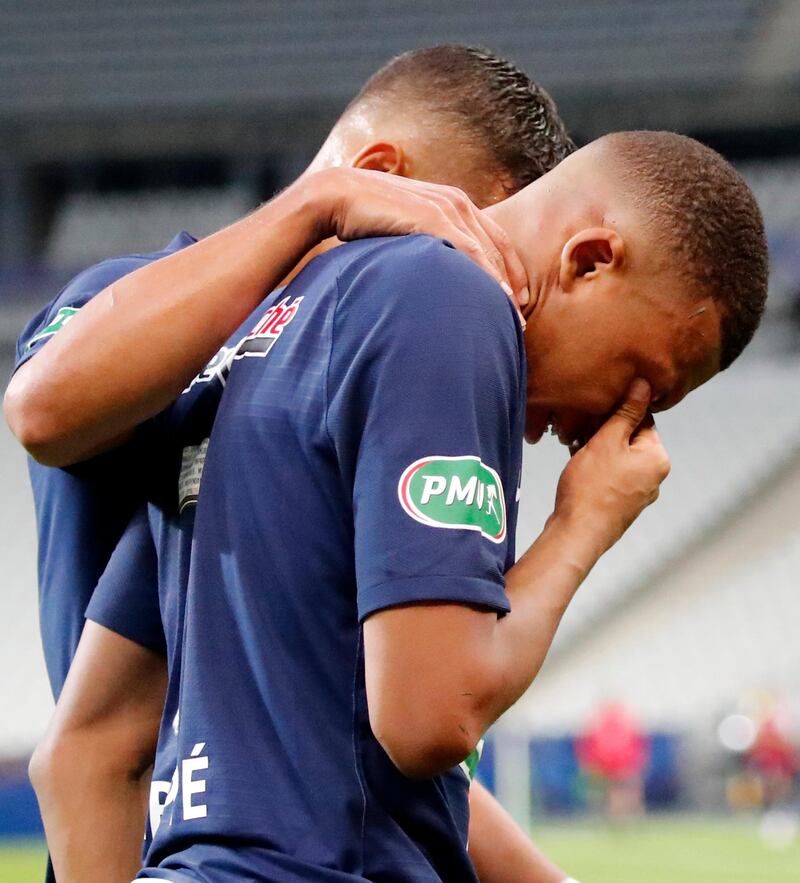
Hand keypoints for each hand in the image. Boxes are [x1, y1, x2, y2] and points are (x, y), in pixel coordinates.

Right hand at [302, 167, 529, 318]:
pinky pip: (468, 250)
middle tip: (520, 320)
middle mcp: (457, 202)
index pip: (494, 240)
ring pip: (487, 252)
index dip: (510, 270)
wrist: (339, 195)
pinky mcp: (433, 217)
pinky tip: (497, 297)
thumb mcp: (406, 229)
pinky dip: (486, 274)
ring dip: (503, 287)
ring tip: (512, 318)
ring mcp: (446, 208)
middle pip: (498, 248)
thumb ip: (425, 244)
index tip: (518, 301)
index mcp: (454, 203)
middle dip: (512, 285)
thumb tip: (429, 273)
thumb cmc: (367, 217)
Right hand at [551, 379, 669, 551]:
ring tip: (573, 445)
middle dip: (604, 431)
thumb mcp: (607, 441)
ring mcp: (638, 493)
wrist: (577, 533)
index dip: (616, 411)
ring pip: (617, 458)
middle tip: (578, 427)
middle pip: (630, 439)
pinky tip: (576, 463)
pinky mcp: (621, 504)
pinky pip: (611, 476)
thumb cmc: (591, 487)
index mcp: (657, 458)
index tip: (593, 409)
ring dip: (597, 448)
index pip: (643, 420)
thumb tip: (645, 384)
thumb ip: (626, 412)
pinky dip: (596, 467)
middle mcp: (654, 476)